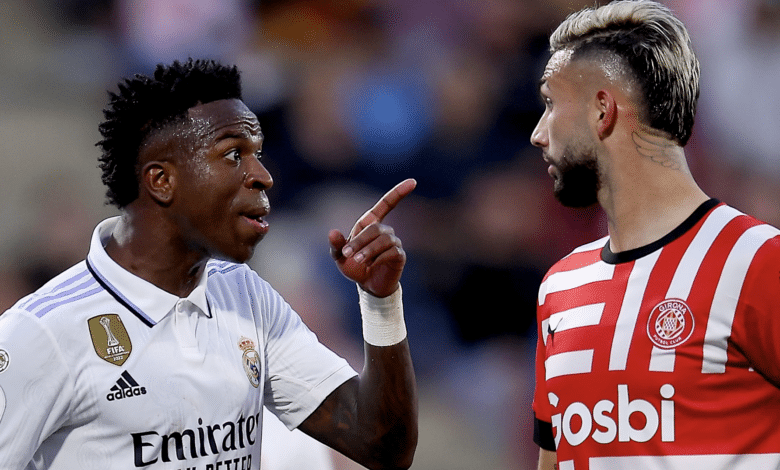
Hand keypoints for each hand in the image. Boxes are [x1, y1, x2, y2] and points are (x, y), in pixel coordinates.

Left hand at [329, 179, 415, 297]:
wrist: (367, 286)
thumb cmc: (354, 266)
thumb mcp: (340, 257)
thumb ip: (336, 244)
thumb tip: (332, 232)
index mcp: (371, 224)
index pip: (387, 204)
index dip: (399, 192)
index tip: (413, 182)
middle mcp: (385, 230)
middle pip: (375, 228)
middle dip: (360, 241)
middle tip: (348, 255)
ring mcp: (394, 242)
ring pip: (383, 240)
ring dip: (368, 251)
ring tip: (358, 261)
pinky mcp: (399, 256)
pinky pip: (392, 252)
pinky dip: (378, 258)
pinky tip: (371, 266)